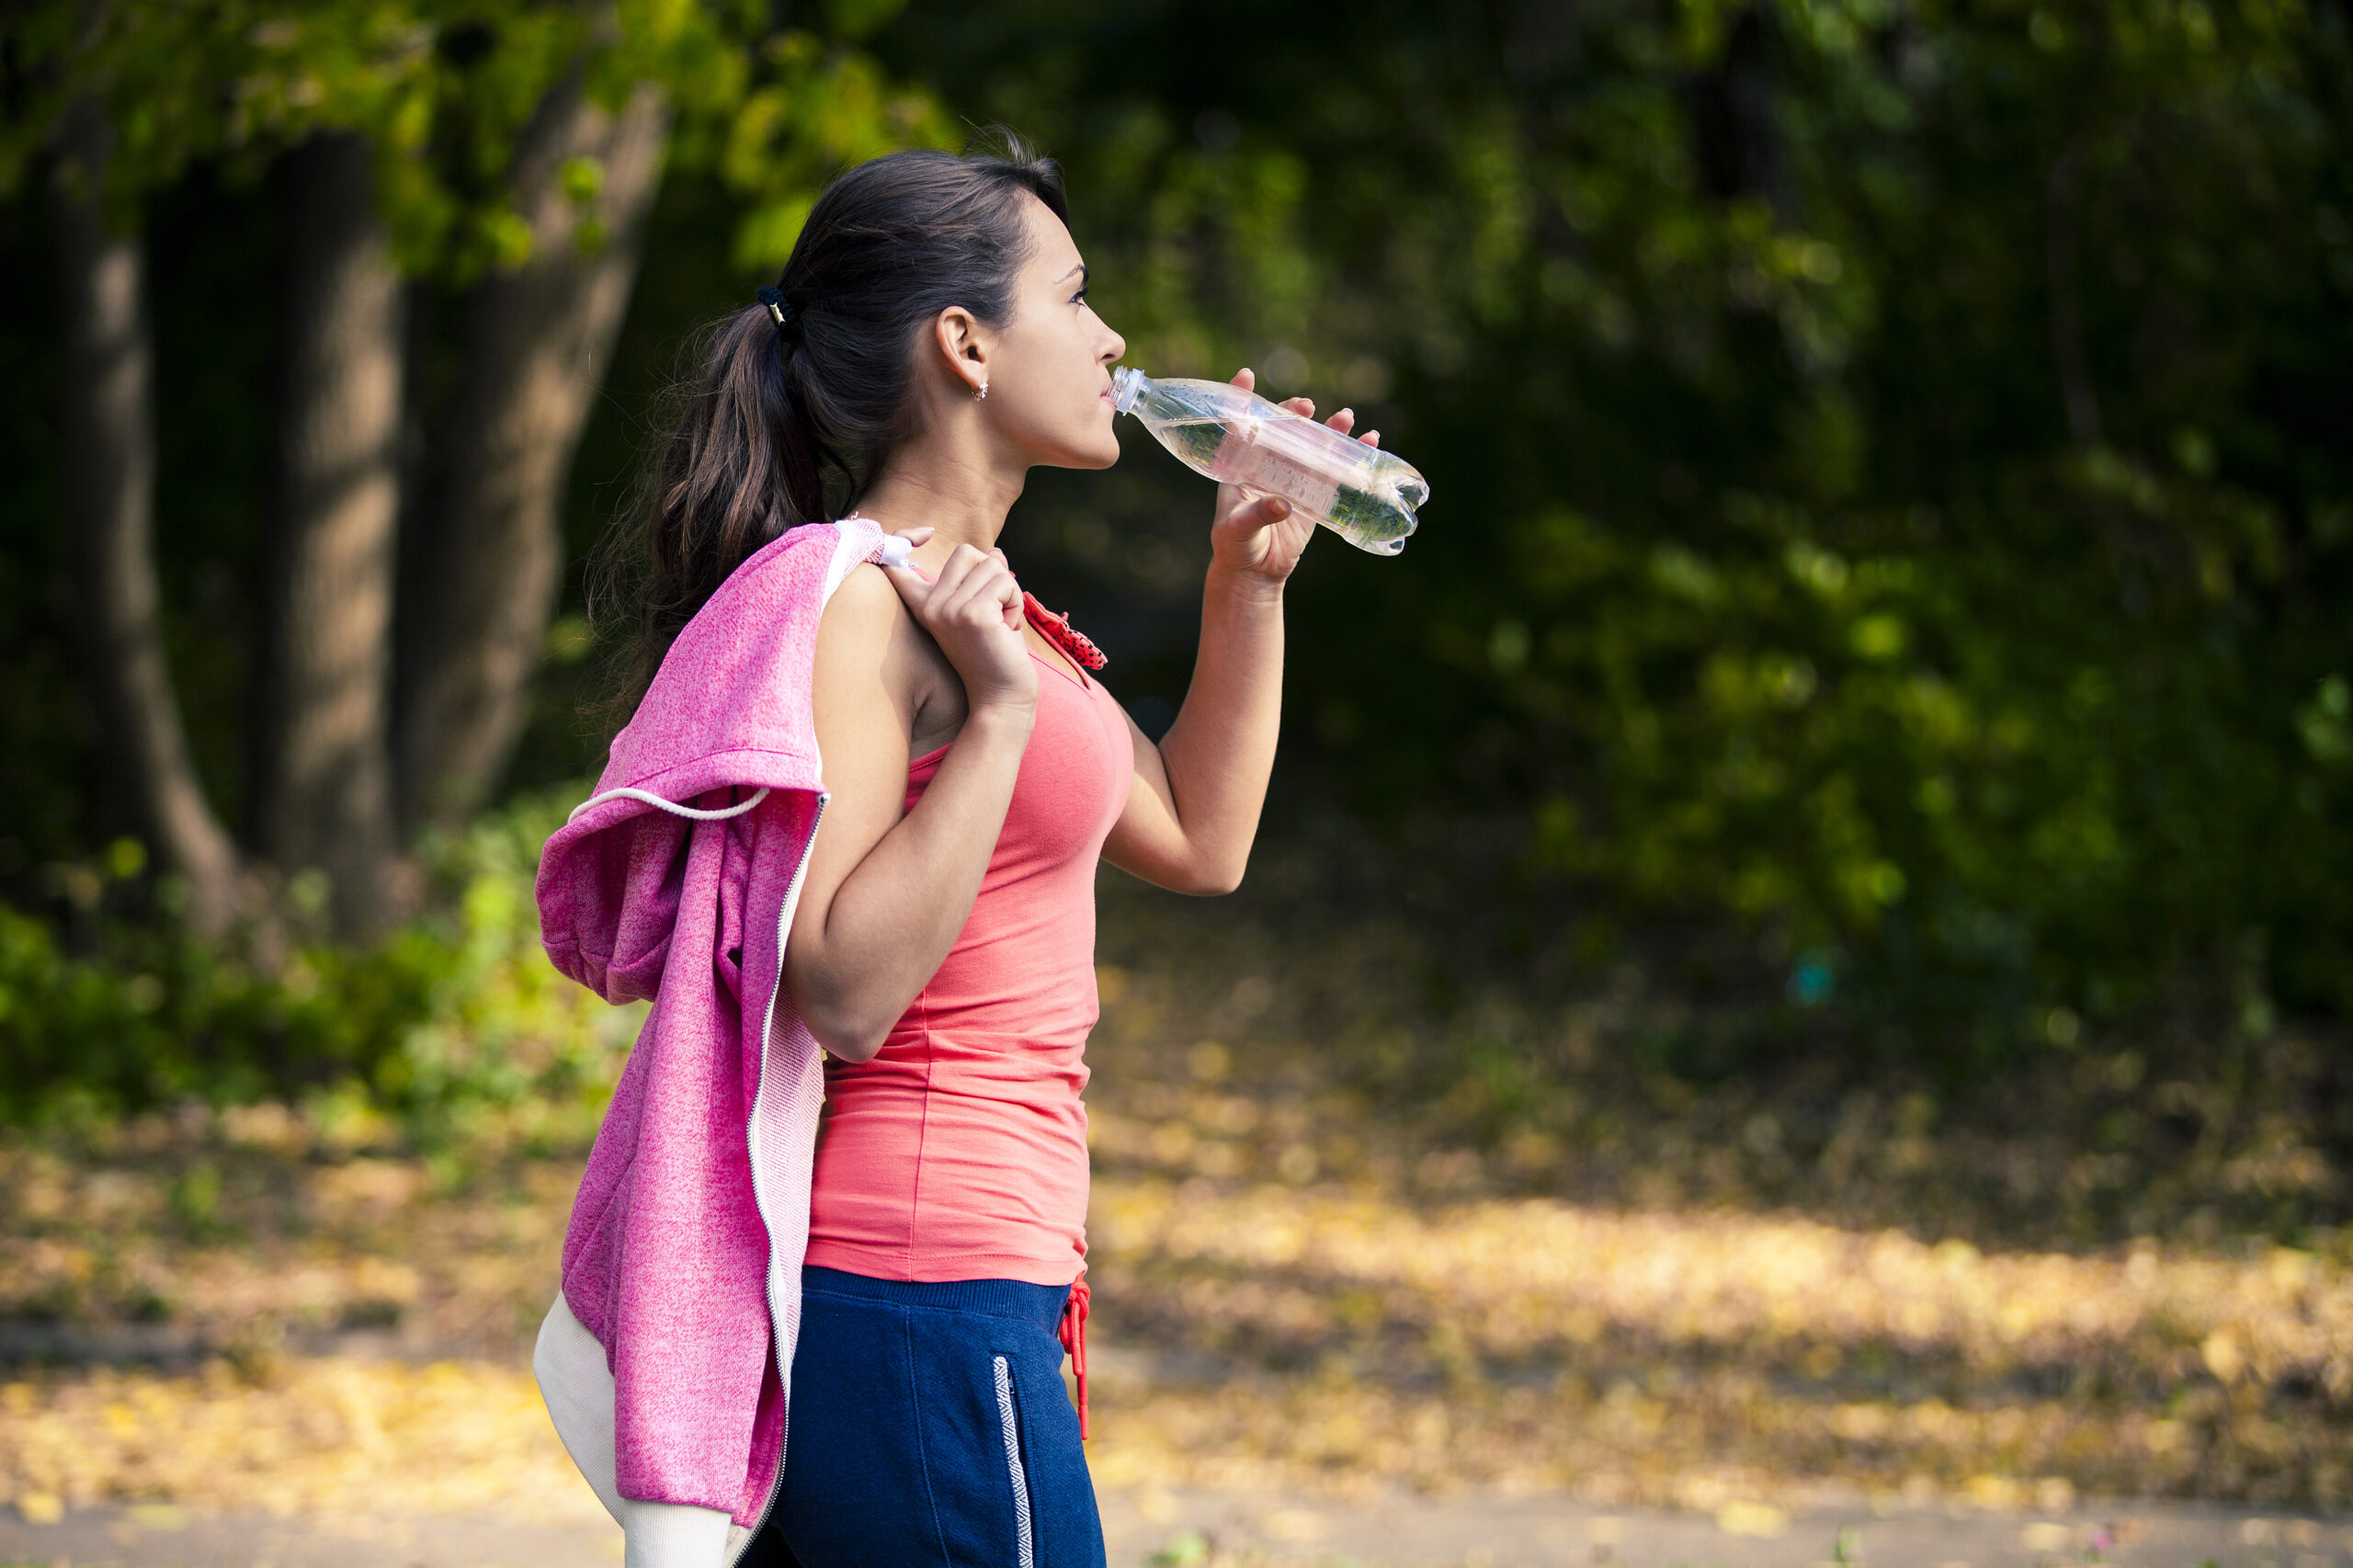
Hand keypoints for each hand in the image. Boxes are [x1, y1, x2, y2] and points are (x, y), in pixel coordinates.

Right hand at [880, 539, 1037, 713]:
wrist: (1002, 697)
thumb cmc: (995, 654)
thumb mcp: (982, 610)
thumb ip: (981, 580)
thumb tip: (995, 552)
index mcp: (925, 604)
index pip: (895, 563)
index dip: (899, 538)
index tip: (920, 532)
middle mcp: (930, 605)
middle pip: (967, 552)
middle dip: (992, 574)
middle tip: (994, 612)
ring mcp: (948, 610)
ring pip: (992, 565)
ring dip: (1009, 592)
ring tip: (1001, 624)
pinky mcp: (972, 615)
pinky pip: (1005, 582)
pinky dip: (1016, 603)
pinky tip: (1007, 629)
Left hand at [1208, 366, 1380, 584]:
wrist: (1254, 574)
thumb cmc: (1235, 548)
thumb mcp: (1237, 529)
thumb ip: (1257, 514)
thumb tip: (1283, 504)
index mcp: (1239, 467)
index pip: (1237, 425)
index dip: (1240, 398)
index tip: (1246, 375)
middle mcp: (1266, 467)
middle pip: (1282, 431)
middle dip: (1294, 415)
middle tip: (1306, 406)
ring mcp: (1291, 479)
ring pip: (1312, 447)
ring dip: (1330, 431)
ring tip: (1347, 417)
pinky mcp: (1312, 496)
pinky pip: (1333, 472)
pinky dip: (1350, 458)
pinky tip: (1368, 443)